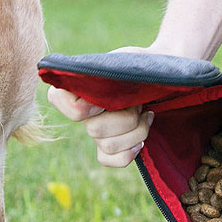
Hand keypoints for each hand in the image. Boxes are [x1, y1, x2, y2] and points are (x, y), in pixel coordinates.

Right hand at [47, 45, 156, 167]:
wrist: (156, 77)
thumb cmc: (137, 66)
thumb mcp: (124, 61)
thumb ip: (107, 73)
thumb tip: (101, 87)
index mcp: (75, 88)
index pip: (64, 106)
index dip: (88, 106)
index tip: (107, 94)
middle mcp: (82, 112)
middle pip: (94, 130)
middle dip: (126, 117)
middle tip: (138, 102)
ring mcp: (94, 132)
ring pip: (108, 145)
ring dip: (137, 131)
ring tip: (146, 114)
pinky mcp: (108, 147)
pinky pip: (111, 160)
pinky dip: (130, 152)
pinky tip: (141, 140)